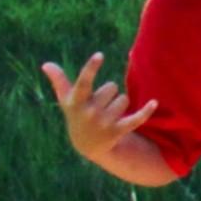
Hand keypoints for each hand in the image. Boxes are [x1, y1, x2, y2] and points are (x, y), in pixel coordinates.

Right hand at [41, 53, 159, 166]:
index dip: (91, 68)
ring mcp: (104, 123)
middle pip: (111, 87)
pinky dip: (145, 111)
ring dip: (120, 104)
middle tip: (101, 104)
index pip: (84, 82)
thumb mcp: (67, 100)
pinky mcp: (119, 131)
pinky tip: (154, 103)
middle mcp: (89, 112)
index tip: (99, 54)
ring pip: (124, 99)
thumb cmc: (77, 115)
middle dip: (110, 93)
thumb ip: (59, 81)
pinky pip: (135, 118)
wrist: (88, 146)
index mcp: (76, 102)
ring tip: (110, 115)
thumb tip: (46, 64)